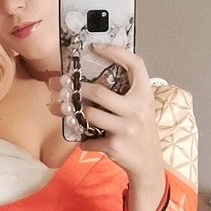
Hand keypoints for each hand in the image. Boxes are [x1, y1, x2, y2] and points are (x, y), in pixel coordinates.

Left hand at [51, 44, 164, 185]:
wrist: (148, 164)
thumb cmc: (139, 132)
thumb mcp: (140, 108)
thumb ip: (124, 94)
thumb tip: (90, 78)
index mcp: (144, 95)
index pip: (135, 64)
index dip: (116, 52)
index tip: (96, 47)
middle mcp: (137, 109)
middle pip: (99, 92)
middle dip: (76, 89)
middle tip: (61, 86)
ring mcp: (127, 128)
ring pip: (89, 114)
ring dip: (73, 114)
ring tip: (64, 112)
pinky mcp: (115, 146)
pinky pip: (89, 139)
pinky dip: (83, 142)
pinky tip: (85, 141)